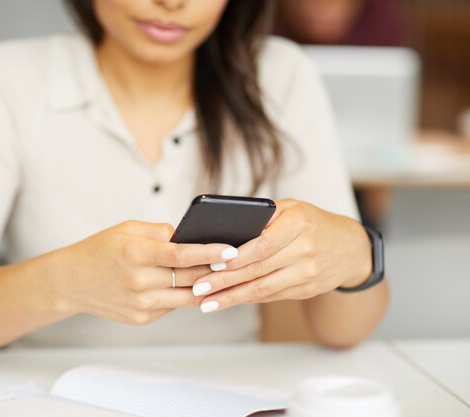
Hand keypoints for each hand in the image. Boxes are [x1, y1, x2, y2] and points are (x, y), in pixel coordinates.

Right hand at [51, 220, 239, 324]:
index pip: (181, 254)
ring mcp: (140, 304)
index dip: (210, 252)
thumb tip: (191, 237)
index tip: (232, 249)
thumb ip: (160, 231)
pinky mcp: (140, 318)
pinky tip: (196, 286)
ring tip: (224, 275)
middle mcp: (138, 281)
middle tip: (237, 262)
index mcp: (135, 253)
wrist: (71, 281)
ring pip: (187, 298)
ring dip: (207, 287)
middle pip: (190, 278)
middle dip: (216, 270)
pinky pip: (172, 306)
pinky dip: (184, 296)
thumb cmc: (101, 249)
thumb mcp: (127, 229)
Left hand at [190, 199, 371, 311]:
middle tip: (198, 288)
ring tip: (206, 302)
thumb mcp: (292, 208)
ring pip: (263, 288)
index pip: (262, 244)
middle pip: (258, 269)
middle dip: (225, 281)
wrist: (352, 249)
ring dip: (231, 297)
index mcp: (298, 223)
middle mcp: (305, 250)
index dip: (236, 257)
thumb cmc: (313, 222)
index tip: (212, 263)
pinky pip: (271, 296)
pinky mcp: (306, 290)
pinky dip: (246, 299)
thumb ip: (262, 216)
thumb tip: (224, 231)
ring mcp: (307, 273)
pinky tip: (227, 301)